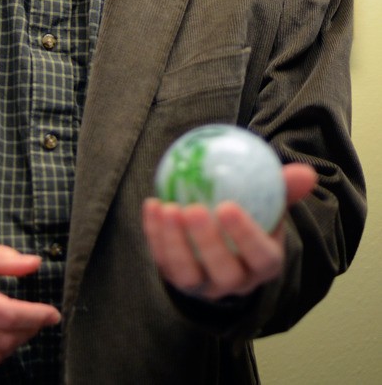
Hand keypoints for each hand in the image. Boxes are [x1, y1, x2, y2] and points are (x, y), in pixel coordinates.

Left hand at [142, 163, 316, 300]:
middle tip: (193, 208)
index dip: (245, 236)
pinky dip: (154, 235)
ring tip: (166, 208)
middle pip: (222, 271)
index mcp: (265, 264)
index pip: (260, 257)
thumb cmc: (255, 215)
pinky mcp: (176, 280)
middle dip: (206, 243)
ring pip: (188, 274)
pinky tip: (151, 204)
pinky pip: (163, 261)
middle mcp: (236, 282)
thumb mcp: (272, 203)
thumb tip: (306, 172)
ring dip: (174, 242)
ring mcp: (204, 285)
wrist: (227, 242)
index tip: (227, 206)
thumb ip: (285, 188)